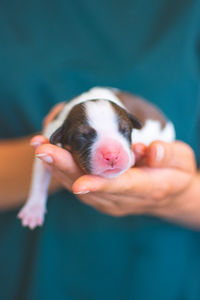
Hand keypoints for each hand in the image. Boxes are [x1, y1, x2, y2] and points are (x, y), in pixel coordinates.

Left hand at [31, 104, 199, 227]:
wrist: (171, 195)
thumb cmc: (177, 173)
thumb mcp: (182, 160)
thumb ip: (168, 155)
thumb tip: (149, 151)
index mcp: (149, 188)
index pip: (122, 186)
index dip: (100, 185)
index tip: (78, 183)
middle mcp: (126, 200)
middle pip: (93, 187)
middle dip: (66, 168)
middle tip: (44, 150)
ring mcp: (112, 203)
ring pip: (81, 189)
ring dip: (59, 170)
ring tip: (41, 148)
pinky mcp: (104, 200)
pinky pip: (80, 187)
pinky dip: (64, 173)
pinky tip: (52, 159)